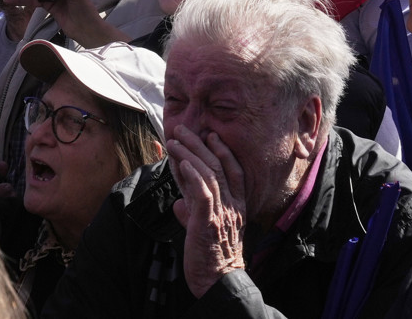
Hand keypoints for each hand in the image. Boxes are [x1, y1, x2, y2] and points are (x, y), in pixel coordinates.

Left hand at [168, 125, 247, 298]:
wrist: (217, 282)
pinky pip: (203, 193)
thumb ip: (193, 214)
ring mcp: (222, 213)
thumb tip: (179, 205)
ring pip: (209, 175)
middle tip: (183, 130)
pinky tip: (181, 163)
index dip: (223, 151)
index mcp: (237, 206)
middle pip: (219, 166)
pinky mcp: (208, 222)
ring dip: (190, 155)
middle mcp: (233, 206)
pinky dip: (193, 176)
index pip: (234, 171)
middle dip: (200, 144)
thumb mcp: (203, 230)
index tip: (210, 135)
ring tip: (174, 141)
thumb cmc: (211, 257)